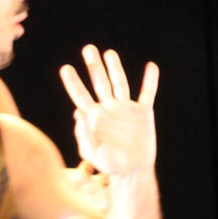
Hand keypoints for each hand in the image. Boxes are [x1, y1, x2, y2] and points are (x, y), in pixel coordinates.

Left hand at [58, 46, 158, 177]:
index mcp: (92, 117)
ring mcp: (125, 109)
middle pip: (99, 83)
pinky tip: (151, 67)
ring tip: (109, 53)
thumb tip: (77, 112)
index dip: (72, 82)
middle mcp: (108, 109)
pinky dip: (150, 81)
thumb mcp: (91, 152)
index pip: (80, 95)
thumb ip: (83, 134)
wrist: (132, 170)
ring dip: (115, 68)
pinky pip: (147, 94)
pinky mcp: (143, 113)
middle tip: (88, 49)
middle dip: (93, 66)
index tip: (66, 68)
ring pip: (120, 84)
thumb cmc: (108, 164)